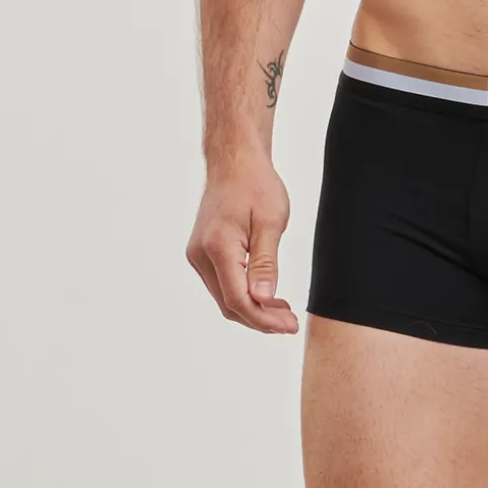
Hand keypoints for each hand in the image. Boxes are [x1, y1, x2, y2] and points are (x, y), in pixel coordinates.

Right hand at [186, 151, 298, 333]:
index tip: (289, 326)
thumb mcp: (271, 221)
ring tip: (282, 313)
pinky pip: (222, 283)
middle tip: (289, 324)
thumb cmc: (256, 184)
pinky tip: (265, 296)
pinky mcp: (202, 253)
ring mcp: (198, 255)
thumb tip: (263, 299)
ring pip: (224, 296)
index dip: (264, 318)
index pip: (238, 299)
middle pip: (229, 303)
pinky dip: (242, 294)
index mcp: (218, 247)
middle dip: (260, 318)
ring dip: (252, 308)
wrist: (235, 161)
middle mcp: (200, 255)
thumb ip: (266, 262)